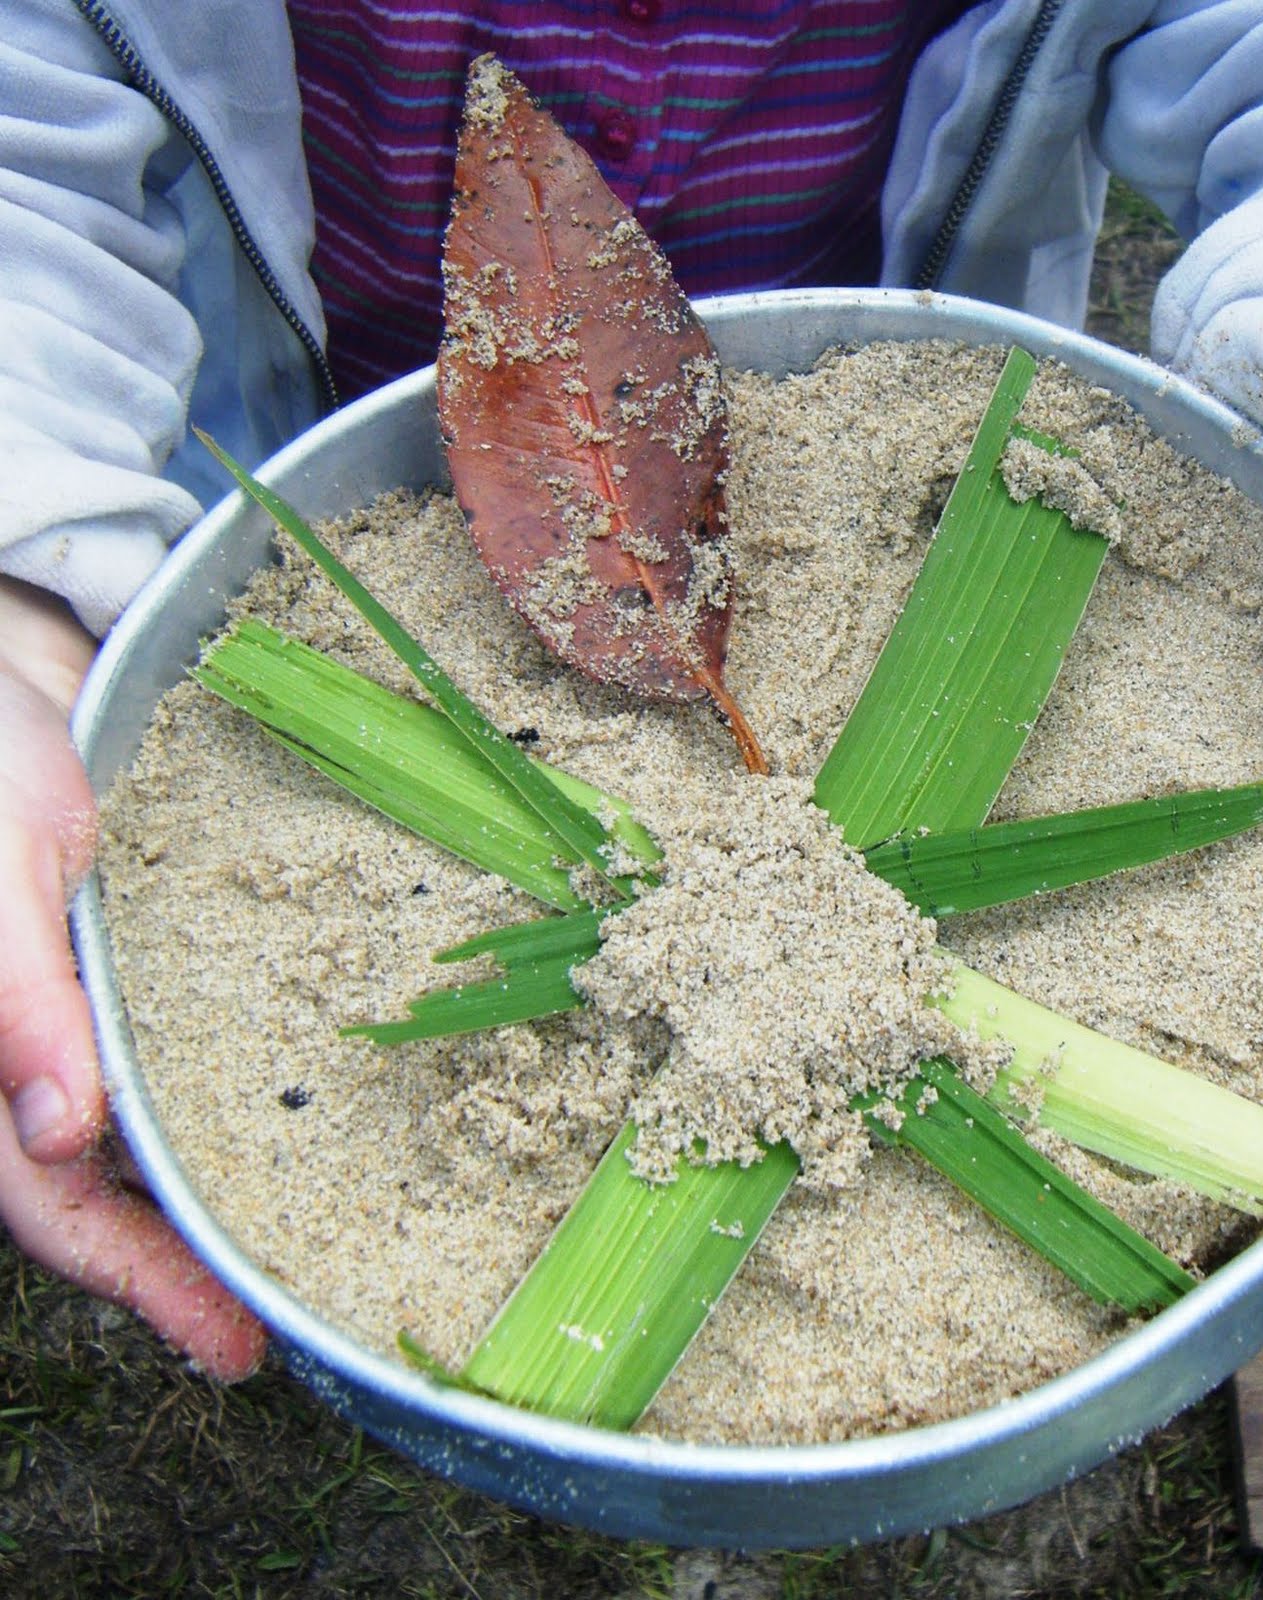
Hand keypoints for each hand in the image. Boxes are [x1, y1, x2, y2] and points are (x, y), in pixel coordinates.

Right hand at [0, 577, 264, 1376]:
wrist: (0, 675)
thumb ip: (17, 1000)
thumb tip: (52, 1135)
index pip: (50, 1204)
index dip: (137, 1281)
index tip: (225, 1344)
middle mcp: (22, 1052)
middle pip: (99, 1192)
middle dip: (179, 1264)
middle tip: (271, 1328)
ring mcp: (75, 1015)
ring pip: (136, 1134)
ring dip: (203, 1190)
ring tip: (300, 1238)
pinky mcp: (119, 971)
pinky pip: (166, 1052)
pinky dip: (216, 1096)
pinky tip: (278, 1112)